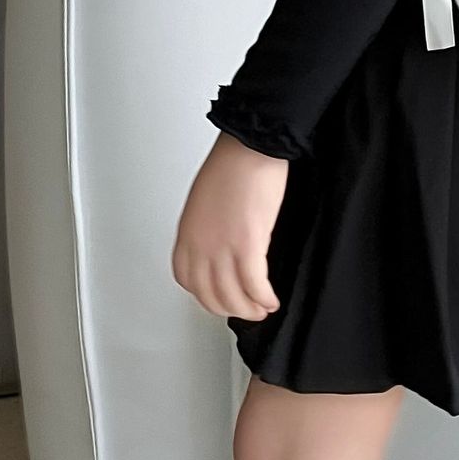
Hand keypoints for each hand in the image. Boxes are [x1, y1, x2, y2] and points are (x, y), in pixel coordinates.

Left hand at [171, 132, 289, 320]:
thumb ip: (205, 229)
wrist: (250, 148)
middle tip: (245, 311)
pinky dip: (263, 297)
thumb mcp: (204, 202)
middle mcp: (200, 246)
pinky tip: (271, 299)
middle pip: (210, 295)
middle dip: (230, 308)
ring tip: (262, 309)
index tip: (220, 298)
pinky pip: (254, 284)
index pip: (188, 281)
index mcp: (187, 235)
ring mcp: (222, 248)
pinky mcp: (248, 245)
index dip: (206, 296)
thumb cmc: (231, 165)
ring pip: (232, 295)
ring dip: (249, 309)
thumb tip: (219, 243)